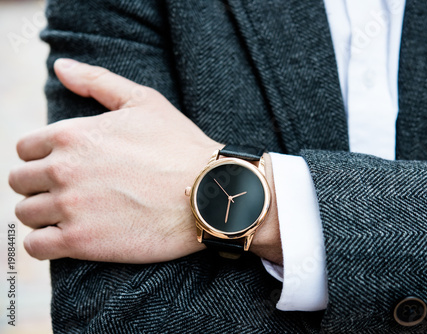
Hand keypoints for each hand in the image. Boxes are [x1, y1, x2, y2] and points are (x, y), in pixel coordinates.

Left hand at [9, 59, 222, 262]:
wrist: (209, 193)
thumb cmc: (180, 146)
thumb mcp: (144, 101)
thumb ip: (97, 80)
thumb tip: (61, 67)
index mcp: (72, 134)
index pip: (25, 148)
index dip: (43, 157)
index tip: (66, 167)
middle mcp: (63, 169)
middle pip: (20, 181)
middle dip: (40, 185)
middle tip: (72, 191)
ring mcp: (70, 206)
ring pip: (26, 213)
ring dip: (44, 214)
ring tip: (74, 214)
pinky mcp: (81, 241)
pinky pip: (37, 246)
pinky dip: (46, 243)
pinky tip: (69, 237)